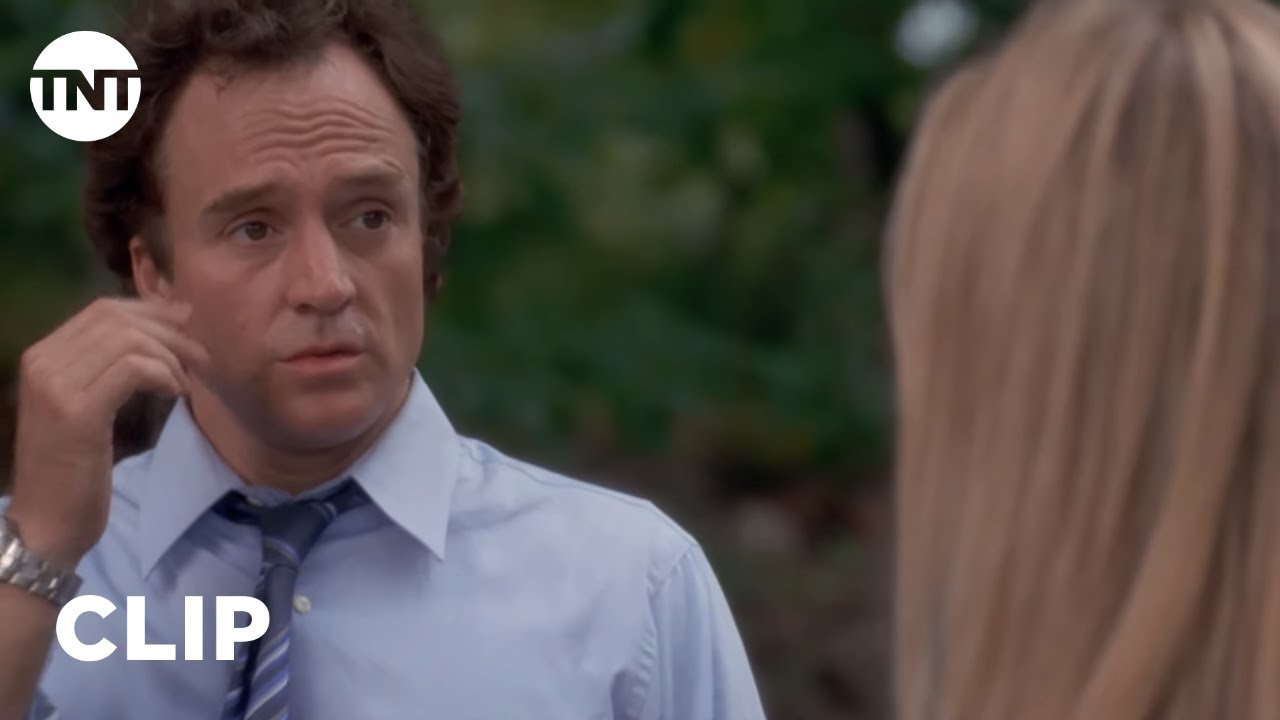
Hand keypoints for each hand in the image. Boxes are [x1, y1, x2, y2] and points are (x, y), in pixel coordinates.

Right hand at [5, 298, 210, 568]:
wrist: (46, 522)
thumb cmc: (73, 469)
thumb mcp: (87, 407)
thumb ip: (108, 368)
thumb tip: (162, 331)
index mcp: (42, 356)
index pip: (103, 309)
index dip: (153, 312)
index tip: (187, 329)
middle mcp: (42, 361)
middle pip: (118, 318)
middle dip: (169, 331)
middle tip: (201, 357)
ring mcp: (56, 384)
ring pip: (129, 339)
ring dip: (171, 355)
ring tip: (187, 381)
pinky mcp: (78, 411)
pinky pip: (134, 368)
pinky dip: (164, 374)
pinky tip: (176, 394)